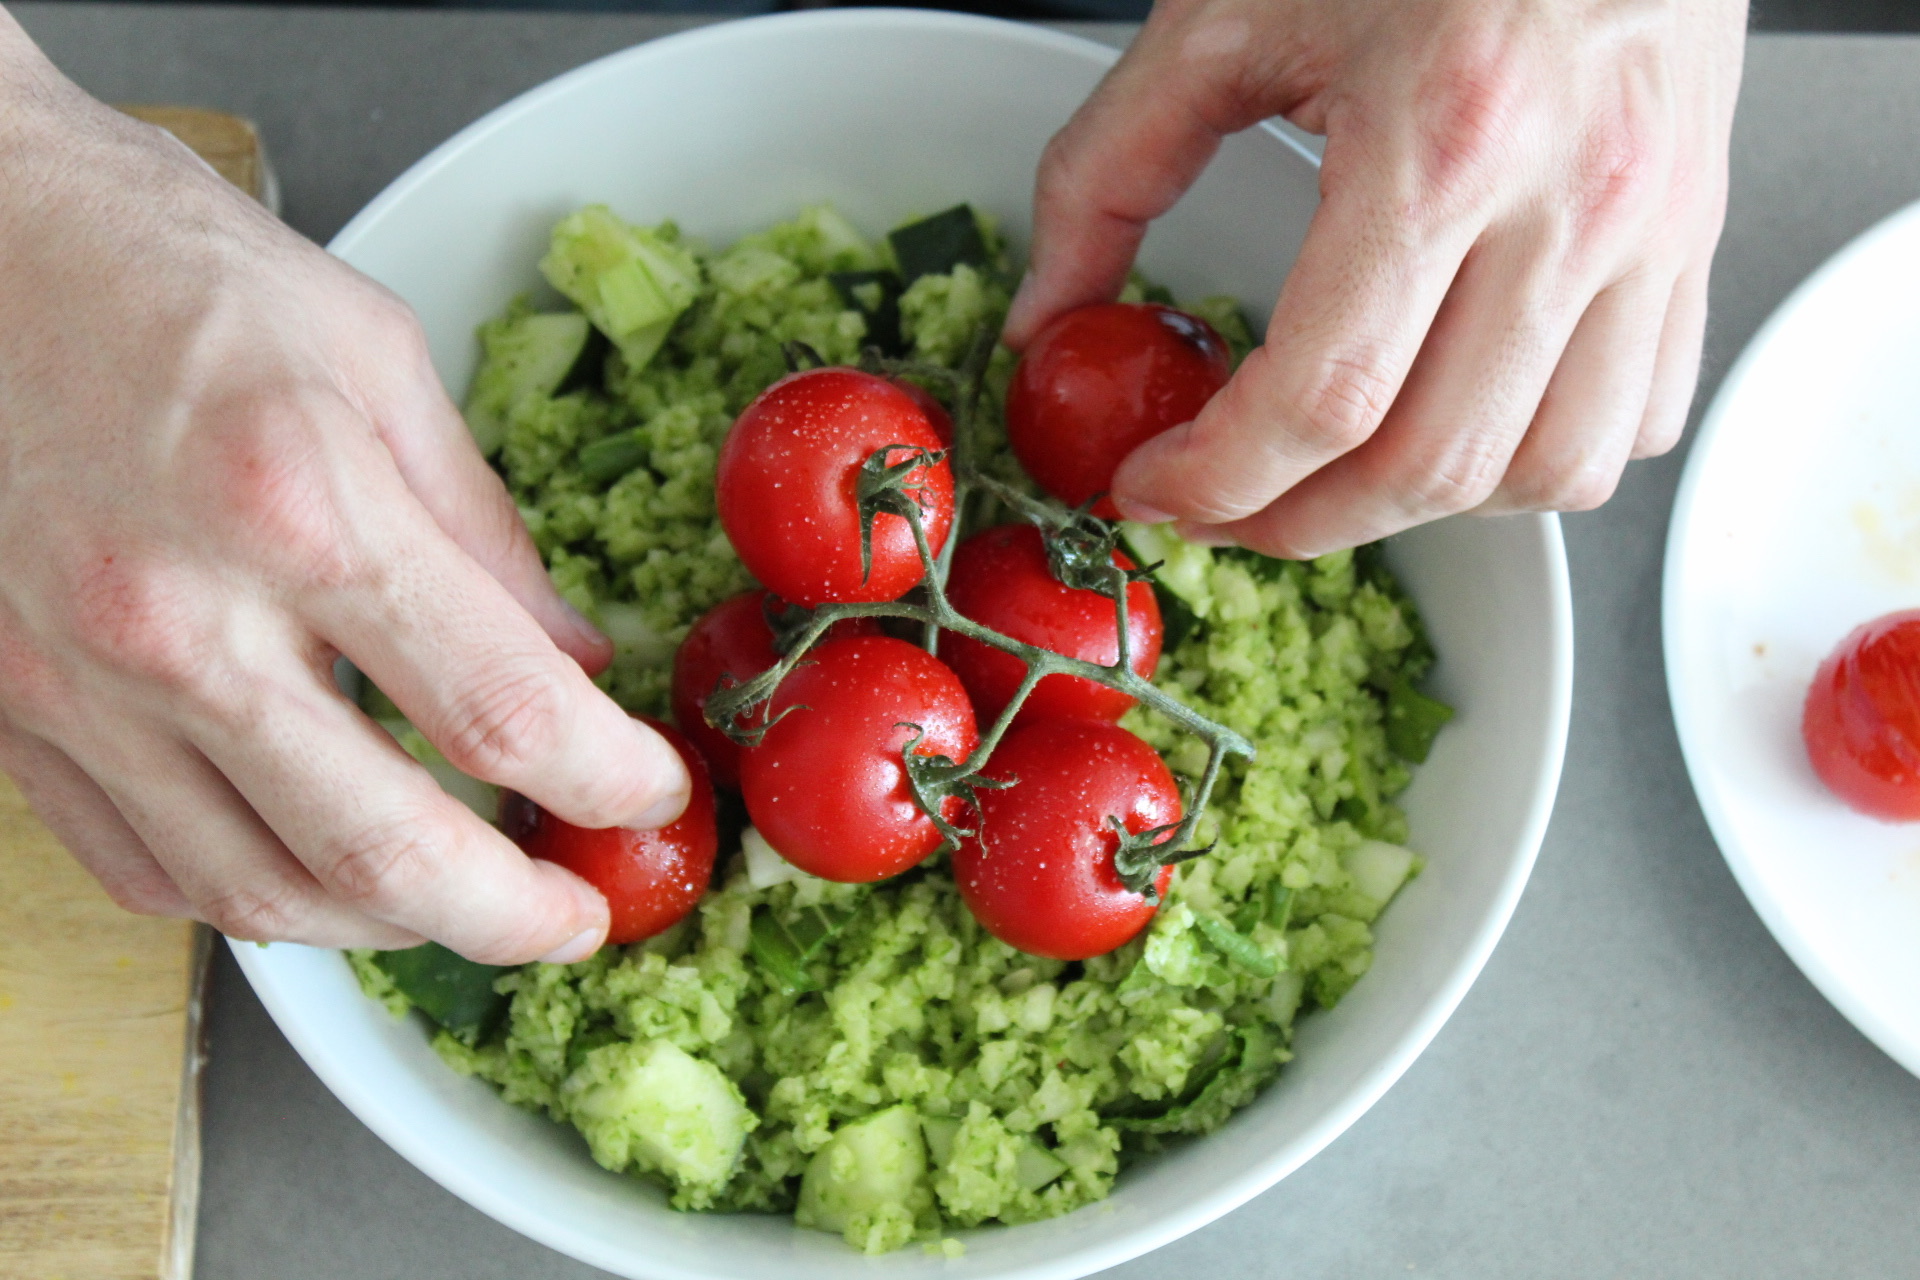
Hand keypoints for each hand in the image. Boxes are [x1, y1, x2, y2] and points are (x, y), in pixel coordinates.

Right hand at [0, 22, 688, 962]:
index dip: (610, 780)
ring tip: (466, 897)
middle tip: (579, 921)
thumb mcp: (375, 359)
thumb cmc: (171, 271)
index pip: (502, 710)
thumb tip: (572, 661)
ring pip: (262, 895)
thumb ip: (483, 533)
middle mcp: (179, 620)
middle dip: (516, 916)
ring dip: (394, 926)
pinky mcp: (13, 715)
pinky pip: (148, 870)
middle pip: (387, 852)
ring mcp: (77, 684)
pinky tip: (324, 870)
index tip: (657, 794)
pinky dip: (258, 898)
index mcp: (300, 507)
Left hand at [1005, 0, 1746, 554]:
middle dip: (1297, 522)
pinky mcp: (1694, 236)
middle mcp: (1569, 201)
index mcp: (1440, 140)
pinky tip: (1462, 419)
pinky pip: (1640, 417)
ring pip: (1550, 473)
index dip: (1217, 477)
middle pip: (1428, 467)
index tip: (1155, 485)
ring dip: (1423, 509)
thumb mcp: (1222, 15)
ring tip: (1336, 477)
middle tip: (1223, 509)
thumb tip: (1045, 311)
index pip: (1324, 400)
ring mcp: (1652, 228)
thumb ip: (1106, 172)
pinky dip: (1542, 459)